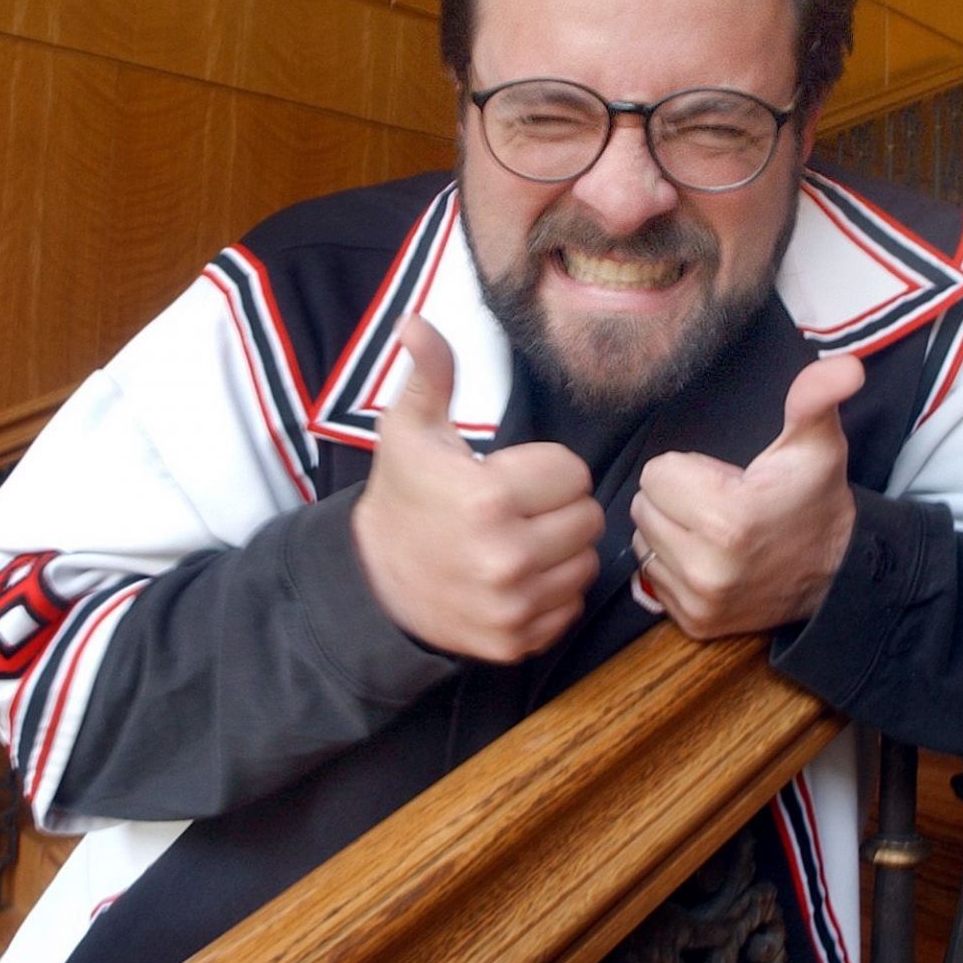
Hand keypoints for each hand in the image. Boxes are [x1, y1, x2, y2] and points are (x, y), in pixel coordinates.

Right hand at [353, 316, 603, 661]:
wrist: (374, 581)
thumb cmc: (404, 497)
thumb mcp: (409, 430)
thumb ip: (430, 374)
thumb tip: (418, 321)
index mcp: (487, 498)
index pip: (572, 472)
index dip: (547, 469)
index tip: (514, 475)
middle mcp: (505, 557)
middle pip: (587, 518)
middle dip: (559, 508)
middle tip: (521, 509)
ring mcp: (513, 606)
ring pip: (585, 563)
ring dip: (562, 550)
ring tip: (522, 540)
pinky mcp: (517, 642)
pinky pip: (570, 606)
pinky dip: (554, 592)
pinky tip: (519, 578)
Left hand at [630, 355, 863, 638]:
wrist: (838, 573)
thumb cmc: (815, 498)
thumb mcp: (816, 443)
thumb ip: (815, 398)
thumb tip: (846, 366)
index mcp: (727, 519)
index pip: (655, 475)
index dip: (688, 469)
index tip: (725, 479)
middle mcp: (707, 568)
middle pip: (644, 508)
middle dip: (676, 499)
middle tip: (721, 503)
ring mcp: (699, 601)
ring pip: (643, 542)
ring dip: (670, 531)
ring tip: (715, 531)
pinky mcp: (694, 624)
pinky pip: (652, 577)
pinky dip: (674, 565)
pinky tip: (711, 559)